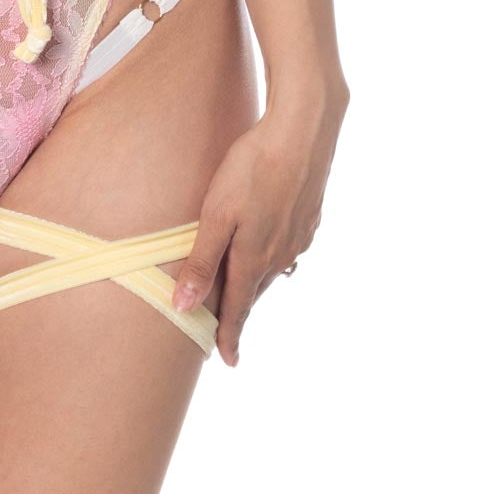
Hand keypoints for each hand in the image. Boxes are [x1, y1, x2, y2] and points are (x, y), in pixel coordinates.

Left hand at [170, 86, 347, 365]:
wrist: (303, 132)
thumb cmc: (252, 169)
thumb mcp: (216, 214)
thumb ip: (200, 261)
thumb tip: (183, 307)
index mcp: (254, 258)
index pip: (238, 310)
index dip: (230, 336)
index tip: (227, 361)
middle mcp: (281, 256)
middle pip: (254, 292)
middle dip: (240, 311)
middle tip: (226, 328)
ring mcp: (300, 237)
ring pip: (273, 270)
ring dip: (256, 282)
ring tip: (241, 289)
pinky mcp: (310, 218)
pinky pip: (288, 249)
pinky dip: (273, 256)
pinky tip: (269, 245)